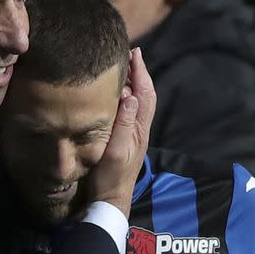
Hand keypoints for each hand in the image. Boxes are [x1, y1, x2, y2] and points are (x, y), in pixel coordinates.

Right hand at [87, 47, 156, 216]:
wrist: (109, 200)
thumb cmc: (110, 178)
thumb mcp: (116, 151)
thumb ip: (123, 124)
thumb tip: (131, 96)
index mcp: (139, 129)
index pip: (144, 94)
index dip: (141, 73)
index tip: (134, 53)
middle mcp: (139, 128)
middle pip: (144, 94)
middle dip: (138, 73)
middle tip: (128, 54)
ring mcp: (132, 134)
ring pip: (138, 102)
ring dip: (133, 83)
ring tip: (122, 67)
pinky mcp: (124, 139)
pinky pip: (128, 111)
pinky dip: (125, 96)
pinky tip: (115, 93)